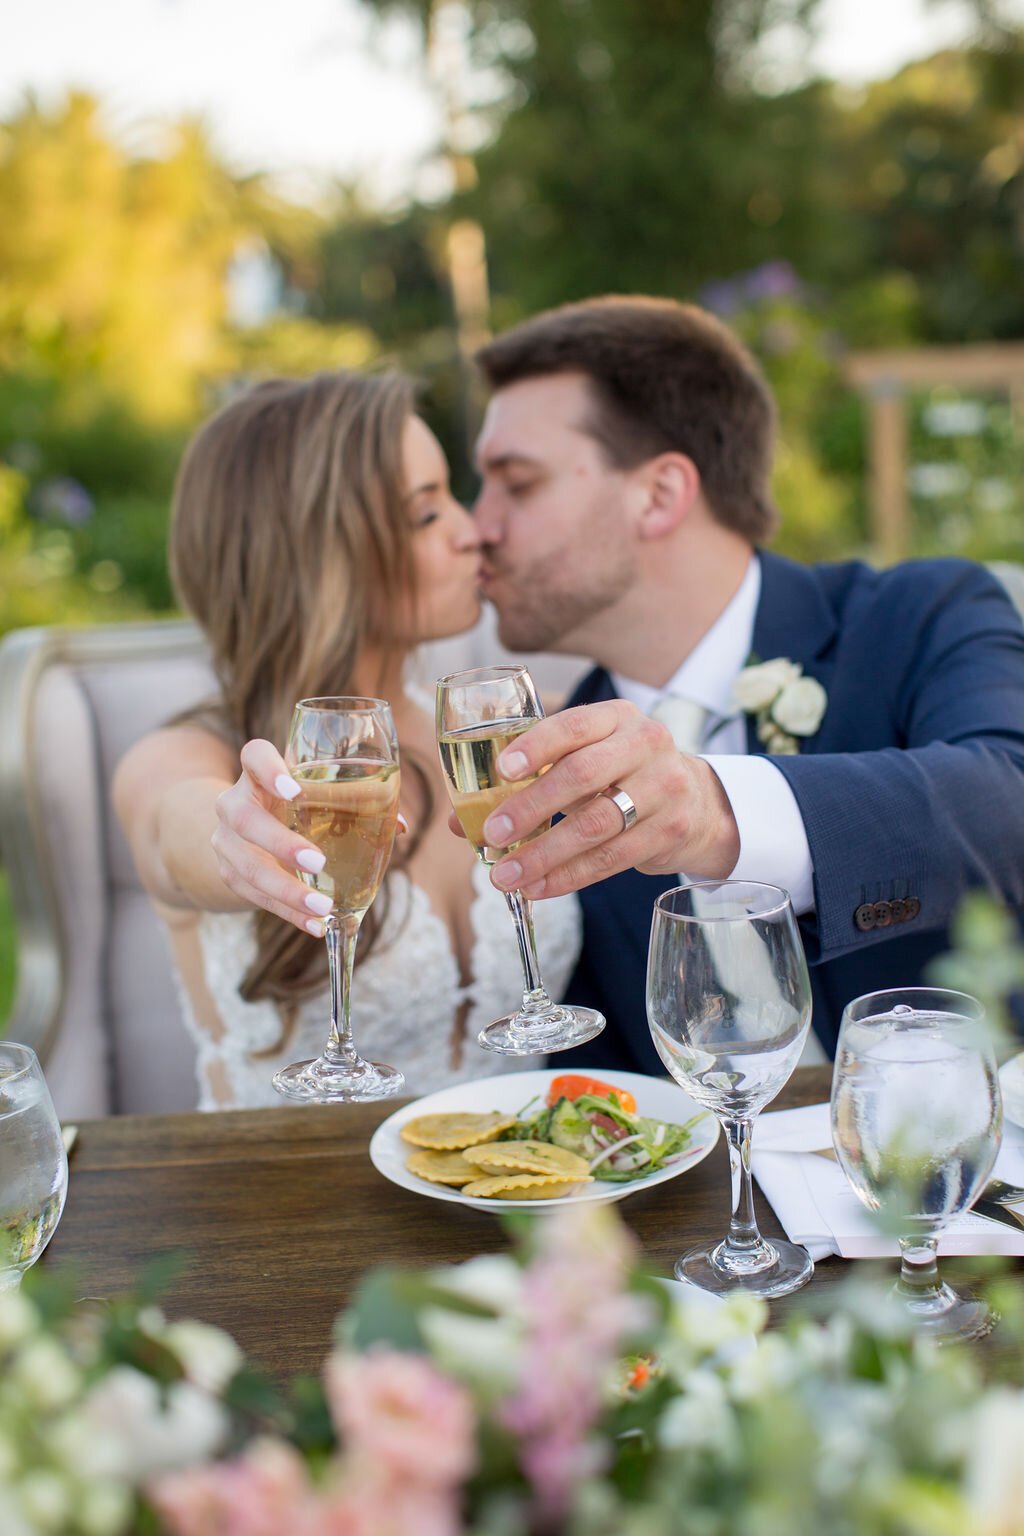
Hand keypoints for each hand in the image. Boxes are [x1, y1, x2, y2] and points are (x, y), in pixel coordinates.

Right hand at [211, 741, 409, 936]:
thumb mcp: (314, 796)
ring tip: (322, 907)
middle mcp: (234, 803)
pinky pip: (254, 897)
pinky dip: (287, 912)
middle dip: (280, 843)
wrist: (244, 834)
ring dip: (286, 890)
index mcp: (259, 774)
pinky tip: (314, 925)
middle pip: (245, 819)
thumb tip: (399, 826)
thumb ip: (354, 803)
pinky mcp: (229, 874)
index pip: (253, 756)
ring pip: (246, 866)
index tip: (293, 789)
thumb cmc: (293, 807)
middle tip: (317, 863)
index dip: (268, 769)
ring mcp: (225, 841)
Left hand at [479, 702, 740, 898]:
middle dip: (531, 808)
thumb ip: (530, 780)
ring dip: (544, 854)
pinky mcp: (671, 830)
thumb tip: (461, 821)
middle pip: (583, 775)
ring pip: (596, 825)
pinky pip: (612, 859)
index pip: (573, 726)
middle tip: (493, 834)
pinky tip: (539, 887)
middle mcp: (646, 744)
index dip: (536, 747)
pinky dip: (569, 877)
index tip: (501, 771)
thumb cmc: (622, 775)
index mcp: (617, 717)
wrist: (698, 802)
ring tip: (506, 875)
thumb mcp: (587, 759)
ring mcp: (664, 787)